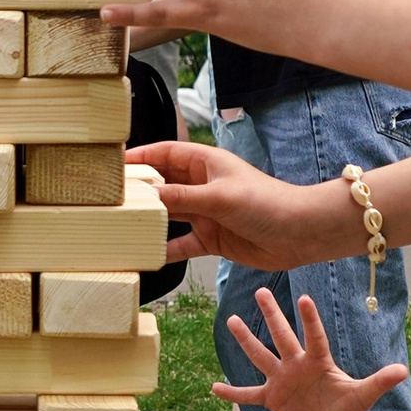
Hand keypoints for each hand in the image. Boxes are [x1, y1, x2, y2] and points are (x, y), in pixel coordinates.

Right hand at [129, 138, 352, 271]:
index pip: (165, 154)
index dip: (140, 157)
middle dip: (140, 191)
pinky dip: (168, 249)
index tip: (114, 165)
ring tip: (122, 226)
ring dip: (151, 221)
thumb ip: (181, 198)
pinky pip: (183, 243)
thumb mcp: (218, 197)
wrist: (300, 233)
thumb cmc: (266, 202)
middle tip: (110, 198)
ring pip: (170, 215)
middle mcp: (203, 186)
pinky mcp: (213, 238)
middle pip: (163, 184)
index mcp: (206, 163)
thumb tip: (147, 197)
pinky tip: (149, 257)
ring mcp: (206, 212)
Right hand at [222, 285, 410, 410]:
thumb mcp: (363, 395)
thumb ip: (379, 381)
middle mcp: (297, 364)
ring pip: (261, 356)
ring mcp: (282, 379)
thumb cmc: (348, 407)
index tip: (303, 298)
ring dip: (246, 340)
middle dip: (272, 315)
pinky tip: (214, 388)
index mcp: (319, 361)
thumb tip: (403, 370)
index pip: (314, 336)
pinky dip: (233, 394)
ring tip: (231, 320)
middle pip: (282, 336)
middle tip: (261, 290)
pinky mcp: (272, 398)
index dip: (310, 319)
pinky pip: (249, 394)